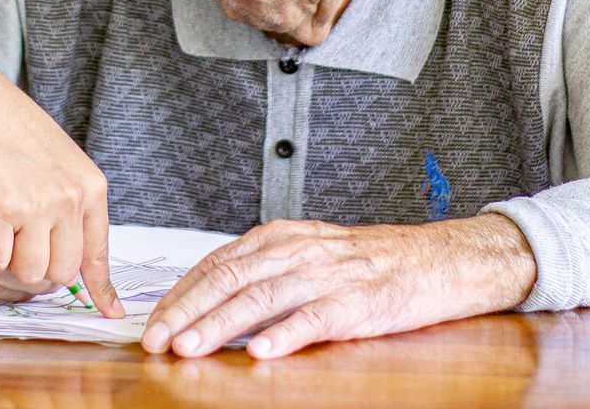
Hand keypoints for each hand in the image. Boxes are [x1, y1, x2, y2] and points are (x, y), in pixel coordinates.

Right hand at [0, 64, 122, 316]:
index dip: (102, 288)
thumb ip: (73, 202)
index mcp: (91, 187)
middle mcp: (71, 198)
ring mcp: (37, 204)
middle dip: (40, 270)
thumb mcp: (60, 162)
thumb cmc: (12, 130)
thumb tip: (78, 255)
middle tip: (18, 248)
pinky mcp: (1, 208)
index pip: (99, 252)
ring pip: (29, 273)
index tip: (110, 313)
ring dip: (10, 262)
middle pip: (63, 273)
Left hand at [142, 215, 536, 359]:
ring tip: (192, 347)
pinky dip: (286, 334)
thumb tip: (206, 302)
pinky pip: (316, 318)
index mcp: (283, 237)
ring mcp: (330, 276)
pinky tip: (262, 351)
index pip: (218, 263)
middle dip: (189, 311)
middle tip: (157, 340)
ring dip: (222, 324)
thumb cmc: (368, 262)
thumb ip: (262, 271)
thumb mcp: (308, 254)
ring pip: (265, 297)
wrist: (435, 260)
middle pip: (232, 278)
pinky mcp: (359, 302)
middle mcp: (301, 251)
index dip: (182, 294)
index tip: (153, 321)